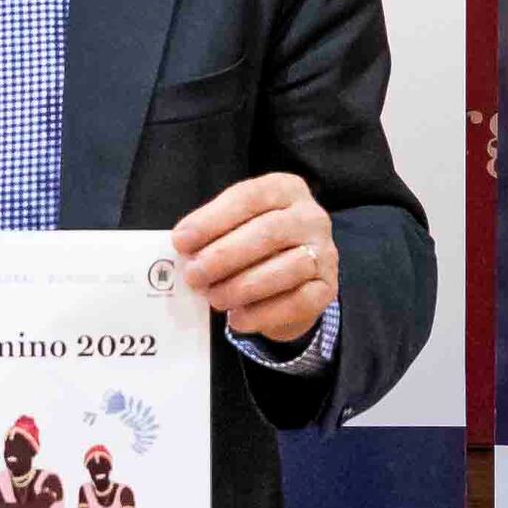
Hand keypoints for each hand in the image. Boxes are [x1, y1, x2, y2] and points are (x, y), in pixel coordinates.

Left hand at [172, 173, 338, 346]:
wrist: (292, 281)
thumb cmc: (254, 246)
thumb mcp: (235, 228)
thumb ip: (212, 234)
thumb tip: (184, 248)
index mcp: (285, 189)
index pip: (249, 197)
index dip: (212, 220)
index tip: (181, 241)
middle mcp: (311, 217)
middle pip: (269, 232)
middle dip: (224, 255)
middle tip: (193, 275)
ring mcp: (324, 253)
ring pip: (287, 267)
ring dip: (243, 286)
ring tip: (214, 298)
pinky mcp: (326, 288)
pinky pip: (297, 302)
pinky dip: (262, 313)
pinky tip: (237, 318)